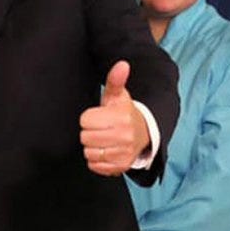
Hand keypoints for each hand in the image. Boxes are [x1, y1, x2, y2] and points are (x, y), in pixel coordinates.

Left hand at [79, 61, 150, 175]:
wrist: (144, 134)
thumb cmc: (123, 113)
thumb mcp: (118, 96)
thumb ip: (115, 80)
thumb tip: (122, 64)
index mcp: (120, 117)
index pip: (85, 121)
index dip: (89, 118)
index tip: (99, 117)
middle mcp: (124, 136)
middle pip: (85, 137)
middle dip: (90, 133)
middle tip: (101, 129)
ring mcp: (123, 153)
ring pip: (89, 153)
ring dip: (92, 147)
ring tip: (103, 140)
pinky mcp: (121, 166)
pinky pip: (95, 166)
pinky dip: (96, 161)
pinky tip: (106, 151)